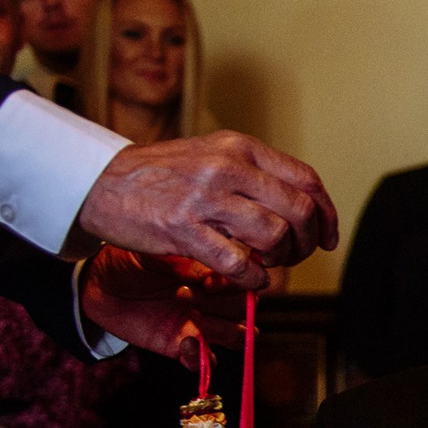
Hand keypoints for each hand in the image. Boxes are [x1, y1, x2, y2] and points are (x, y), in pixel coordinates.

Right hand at [73, 132, 337, 289]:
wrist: (100, 181)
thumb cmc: (161, 174)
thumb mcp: (212, 155)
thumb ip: (254, 174)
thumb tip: (300, 203)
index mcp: (240, 148)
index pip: (306, 179)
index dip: (326, 212)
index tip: (327, 235)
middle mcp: (228, 168)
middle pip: (299, 210)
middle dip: (308, 241)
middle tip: (296, 256)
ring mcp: (206, 198)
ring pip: (275, 236)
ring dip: (280, 261)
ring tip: (266, 264)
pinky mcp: (183, 229)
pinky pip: (239, 263)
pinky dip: (253, 279)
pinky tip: (248, 279)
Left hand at [79, 249, 247, 364]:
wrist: (98, 282)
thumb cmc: (130, 259)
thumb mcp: (159, 254)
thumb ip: (189, 264)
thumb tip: (218, 272)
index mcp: (212, 272)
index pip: (246, 280)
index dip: (239, 282)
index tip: (212, 280)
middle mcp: (212, 299)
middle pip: (246, 309)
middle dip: (233, 306)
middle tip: (202, 295)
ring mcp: (199, 324)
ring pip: (237, 336)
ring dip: (226, 333)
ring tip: (200, 324)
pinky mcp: (180, 346)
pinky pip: (204, 362)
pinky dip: (200, 359)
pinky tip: (184, 345)